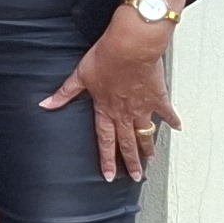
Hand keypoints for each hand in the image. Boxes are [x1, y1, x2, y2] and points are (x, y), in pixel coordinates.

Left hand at [44, 19, 178, 180]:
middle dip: (132, 162)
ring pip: (146, 134)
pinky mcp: (158, 97)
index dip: (107, 160)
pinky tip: (178, 128)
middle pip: (128, 143)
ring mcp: (143, 107)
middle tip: (136, 176)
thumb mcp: (80, 75)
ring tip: (151, 160)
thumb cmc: (106, 57)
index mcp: (106, 109)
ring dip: (149, 148)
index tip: (110, 175)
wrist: (131, 46)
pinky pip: (167, 113)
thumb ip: (65, 93)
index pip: (105, 141)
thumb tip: (46, 104)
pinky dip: (173, 120)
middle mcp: (125, 113)